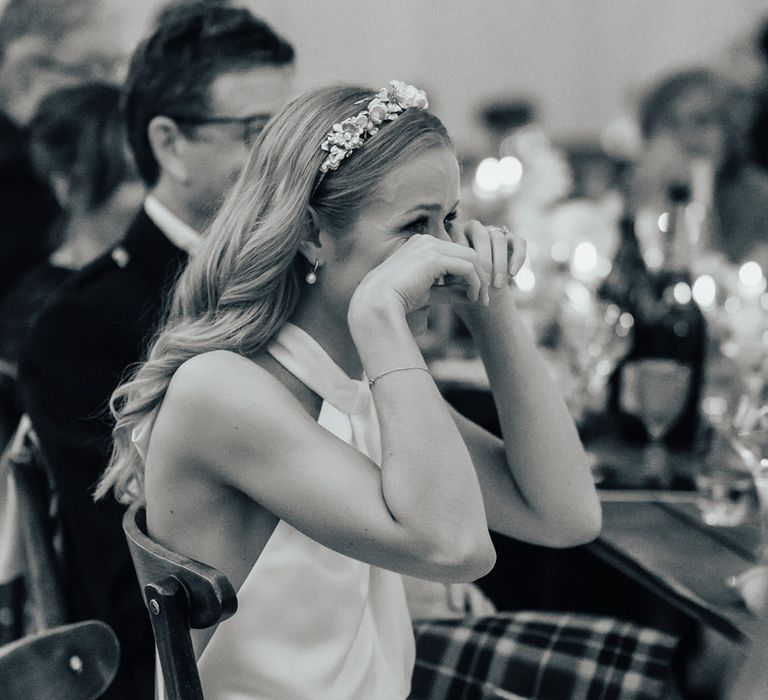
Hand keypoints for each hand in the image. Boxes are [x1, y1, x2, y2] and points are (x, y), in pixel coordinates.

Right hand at [350, 234, 487, 318]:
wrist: (377, 305)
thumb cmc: (396, 302)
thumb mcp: (428, 294)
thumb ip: (448, 291)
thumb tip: (470, 295)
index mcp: (420, 246)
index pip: (454, 254)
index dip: (468, 274)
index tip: (474, 296)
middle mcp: (426, 241)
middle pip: (466, 253)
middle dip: (479, 276)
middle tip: (484, 300)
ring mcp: (430, 246)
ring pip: (471, 258)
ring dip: (480, 280)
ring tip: (480, 301)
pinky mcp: (434, 258)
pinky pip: (467, 268)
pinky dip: (475, 283)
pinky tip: (473, 299)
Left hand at [451, 220, 525, 287]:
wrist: (477, 288)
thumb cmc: (457, 283)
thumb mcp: (450, 277)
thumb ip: (452, 270)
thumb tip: (455, 272)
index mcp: (456, 231)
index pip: (461, 240)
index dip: (465, 260)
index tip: (466, 280)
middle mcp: (475, 227)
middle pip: (482, 237)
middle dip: (485, 261)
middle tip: (485, 282)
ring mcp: (494, 231)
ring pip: (499, 239)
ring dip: (500, 263)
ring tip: (497, 284)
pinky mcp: (512, 238)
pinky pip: (519, 242)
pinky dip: (517, 258)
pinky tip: (513, 274)